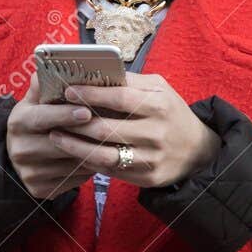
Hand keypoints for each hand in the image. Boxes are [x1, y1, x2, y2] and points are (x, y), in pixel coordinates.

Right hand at [4, 72, 103, 199]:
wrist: (22, 155)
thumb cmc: (37, 121)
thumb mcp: (35, 100)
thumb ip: (45, 84)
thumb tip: (53, 64)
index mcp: (18, 122)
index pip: (42, 118)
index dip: (65, 114)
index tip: (87, 111)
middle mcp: (20, 149)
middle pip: (60, 143)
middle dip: (87, 135)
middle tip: (113, 127)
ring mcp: (30, 172)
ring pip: (71, 163)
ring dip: (94, 152)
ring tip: (112, 141)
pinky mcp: (40, 190)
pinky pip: (74, 180)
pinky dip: (90, 169)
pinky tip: (102, 158)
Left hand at [47, 72, 220, 188]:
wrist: (198, 150)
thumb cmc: (171, 112)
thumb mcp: (159, 89)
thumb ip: (130, 81)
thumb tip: (96, 73)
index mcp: (160, 105)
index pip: (120, 98)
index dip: (91, 95)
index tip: (68, 91)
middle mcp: (157, 132)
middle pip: (107, 129)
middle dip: (75, 123)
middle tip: (53, 117)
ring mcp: (153, 158)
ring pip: (105, 155)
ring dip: (75, 147)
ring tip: (56, 137)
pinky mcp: (148, 177)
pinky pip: (112, 171)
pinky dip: (89, 162)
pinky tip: (74, 153)